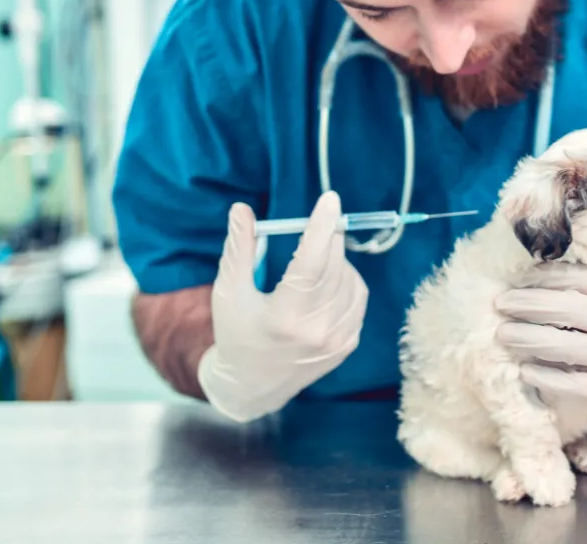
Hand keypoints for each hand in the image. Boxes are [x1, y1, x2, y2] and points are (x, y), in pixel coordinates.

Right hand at [197, 191, 367, 421]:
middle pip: (334, 266)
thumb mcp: (228, 292)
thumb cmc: (236, 334)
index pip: (310, 262)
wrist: (252, 386)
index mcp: (284, 317)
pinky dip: (347, 280)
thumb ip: (238, 248)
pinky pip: (359, 298)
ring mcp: (337, 340)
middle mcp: (316, 330)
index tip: (330, 200)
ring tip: (313, 263)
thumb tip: (242, 209)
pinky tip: (327, 282)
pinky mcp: (348, 344)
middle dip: (327, 239)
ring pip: (350, 279)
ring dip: (337, 260)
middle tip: (316, 227)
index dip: (321, 227)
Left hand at [494, 264, 586, 411]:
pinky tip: (525, 369)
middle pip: (560, 310)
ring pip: (561, 347)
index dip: (539, 279)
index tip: (517, 279)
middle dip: (523, 306)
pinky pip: (573, 383)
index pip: (573, 278)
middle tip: (499, 304)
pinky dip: (546, 376)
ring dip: (525, 340)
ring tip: (502, 334)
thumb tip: (564, 243)